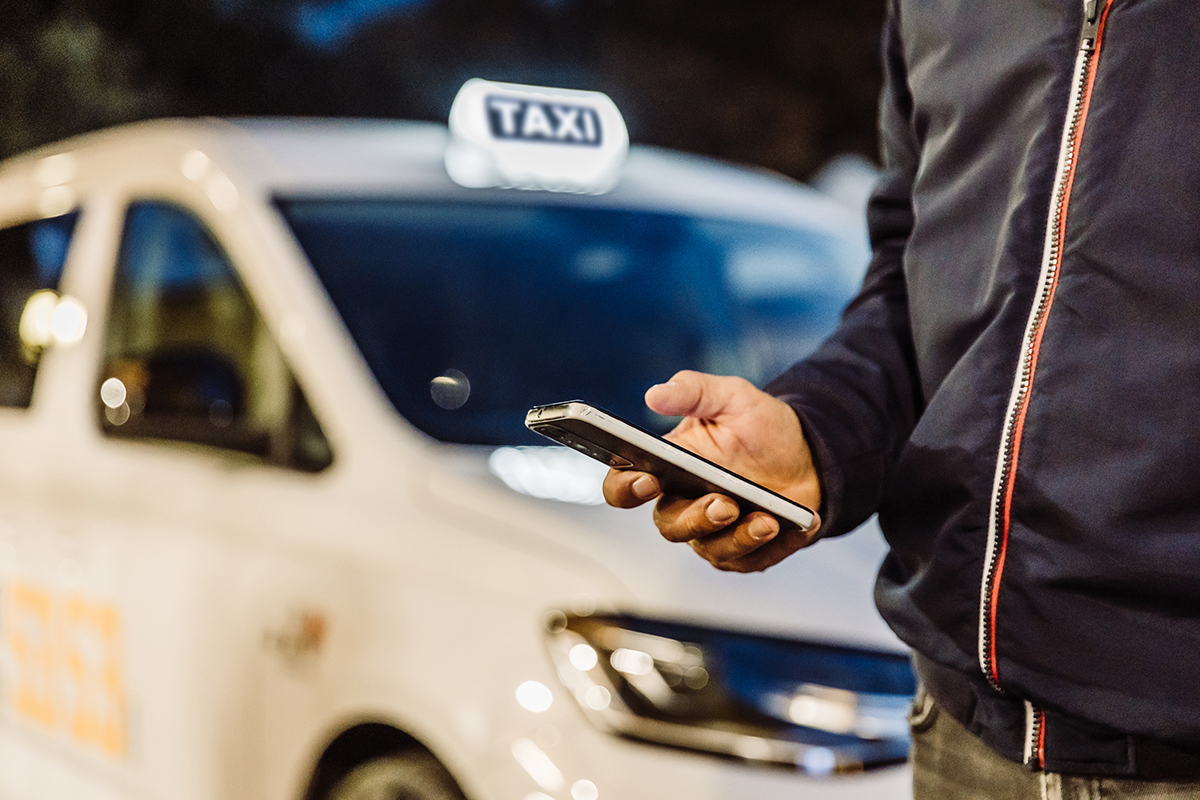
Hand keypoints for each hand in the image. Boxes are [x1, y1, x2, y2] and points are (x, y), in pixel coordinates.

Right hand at [602, 370, 821, 572]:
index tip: (647, 480)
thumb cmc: (760, 426)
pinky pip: (752, 560)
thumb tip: (655, 395)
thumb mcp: (731, 396)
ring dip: (738, 538)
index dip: (626, 488)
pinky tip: (798, 527)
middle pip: (669, 526)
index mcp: (667, 467)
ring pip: (711, 549)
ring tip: (767, 519)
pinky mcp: (745, 552)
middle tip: (724, 504)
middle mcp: (683, 504)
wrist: (808, 453)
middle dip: (695, 519)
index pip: (625, 485)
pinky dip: (776, 546)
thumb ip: (693, 391)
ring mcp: (713, 532)